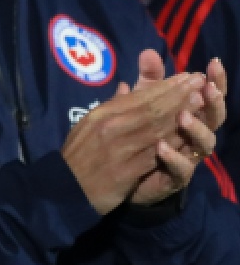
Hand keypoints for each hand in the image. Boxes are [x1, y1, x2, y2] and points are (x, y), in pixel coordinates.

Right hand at [61, 60, 203, 215]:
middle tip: (199, 80)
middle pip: (151, 108)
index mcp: (101, 115)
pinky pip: (155, 153)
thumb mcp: (87, 125)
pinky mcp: (127, 170)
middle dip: (177, 94)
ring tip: (200, 99)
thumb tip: (127, 87)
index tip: (184, 76)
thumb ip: (110, 107)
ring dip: (181, 113)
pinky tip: (188, 134)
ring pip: (156, 128)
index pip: (138, 97)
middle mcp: (111, 127)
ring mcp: (120, 148)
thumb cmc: (77, 155)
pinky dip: (173, 142)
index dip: (164, 86)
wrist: (64, 188)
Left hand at [126, 52, 224, 204]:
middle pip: (214, 118)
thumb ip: (148, 82)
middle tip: (207, 88)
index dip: (215, 80)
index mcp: (192, 115)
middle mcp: (196, 135)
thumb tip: (149, 53)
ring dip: (196, 128)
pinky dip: (173, 158)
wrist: (122, 175)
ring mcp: (189, 157)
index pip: (208, 95)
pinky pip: (182, 170)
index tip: (213, 63)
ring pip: (205, 143)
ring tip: (183, 116)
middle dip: (214, 102)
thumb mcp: (141, 105)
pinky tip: (161, 147)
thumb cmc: (140, 135)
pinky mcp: (175, 178)